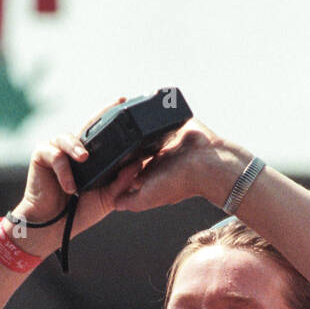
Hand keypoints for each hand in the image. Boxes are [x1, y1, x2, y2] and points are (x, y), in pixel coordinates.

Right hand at [15, 99, 144, 229]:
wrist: (54, 227)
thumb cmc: (79, 212)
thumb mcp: (107, 197)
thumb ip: (122, 181)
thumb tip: (138, 163)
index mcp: (91, 157)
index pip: (105, 134)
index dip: (114, 119)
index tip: (127, 103)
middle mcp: (75, 149)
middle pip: (89, 126)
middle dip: (102, 114)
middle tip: (116, 105)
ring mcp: (58, 150)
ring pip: (69, 138)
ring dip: (77, 147)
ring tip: (84, 159)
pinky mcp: (42, 155)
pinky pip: (55, 155)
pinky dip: (64, 171)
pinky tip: (69, 187)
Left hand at [111, 117, 243, 214]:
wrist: (206, 162)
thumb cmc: (179, 182)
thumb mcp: (147, 198)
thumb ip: (130, 201)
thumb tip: (114, 203)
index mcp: (151, 171)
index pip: (127, 165)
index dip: (114, 161)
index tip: (103, 155)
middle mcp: (157, 155)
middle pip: (132, 146)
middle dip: (122, 142)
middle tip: (111, 135)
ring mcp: (165, 139)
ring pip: (142, 129)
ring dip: (133, 125)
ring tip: (121, 117)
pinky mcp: (172, 123)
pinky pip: (158, 113)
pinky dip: (149, 110)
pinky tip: (137, 105)